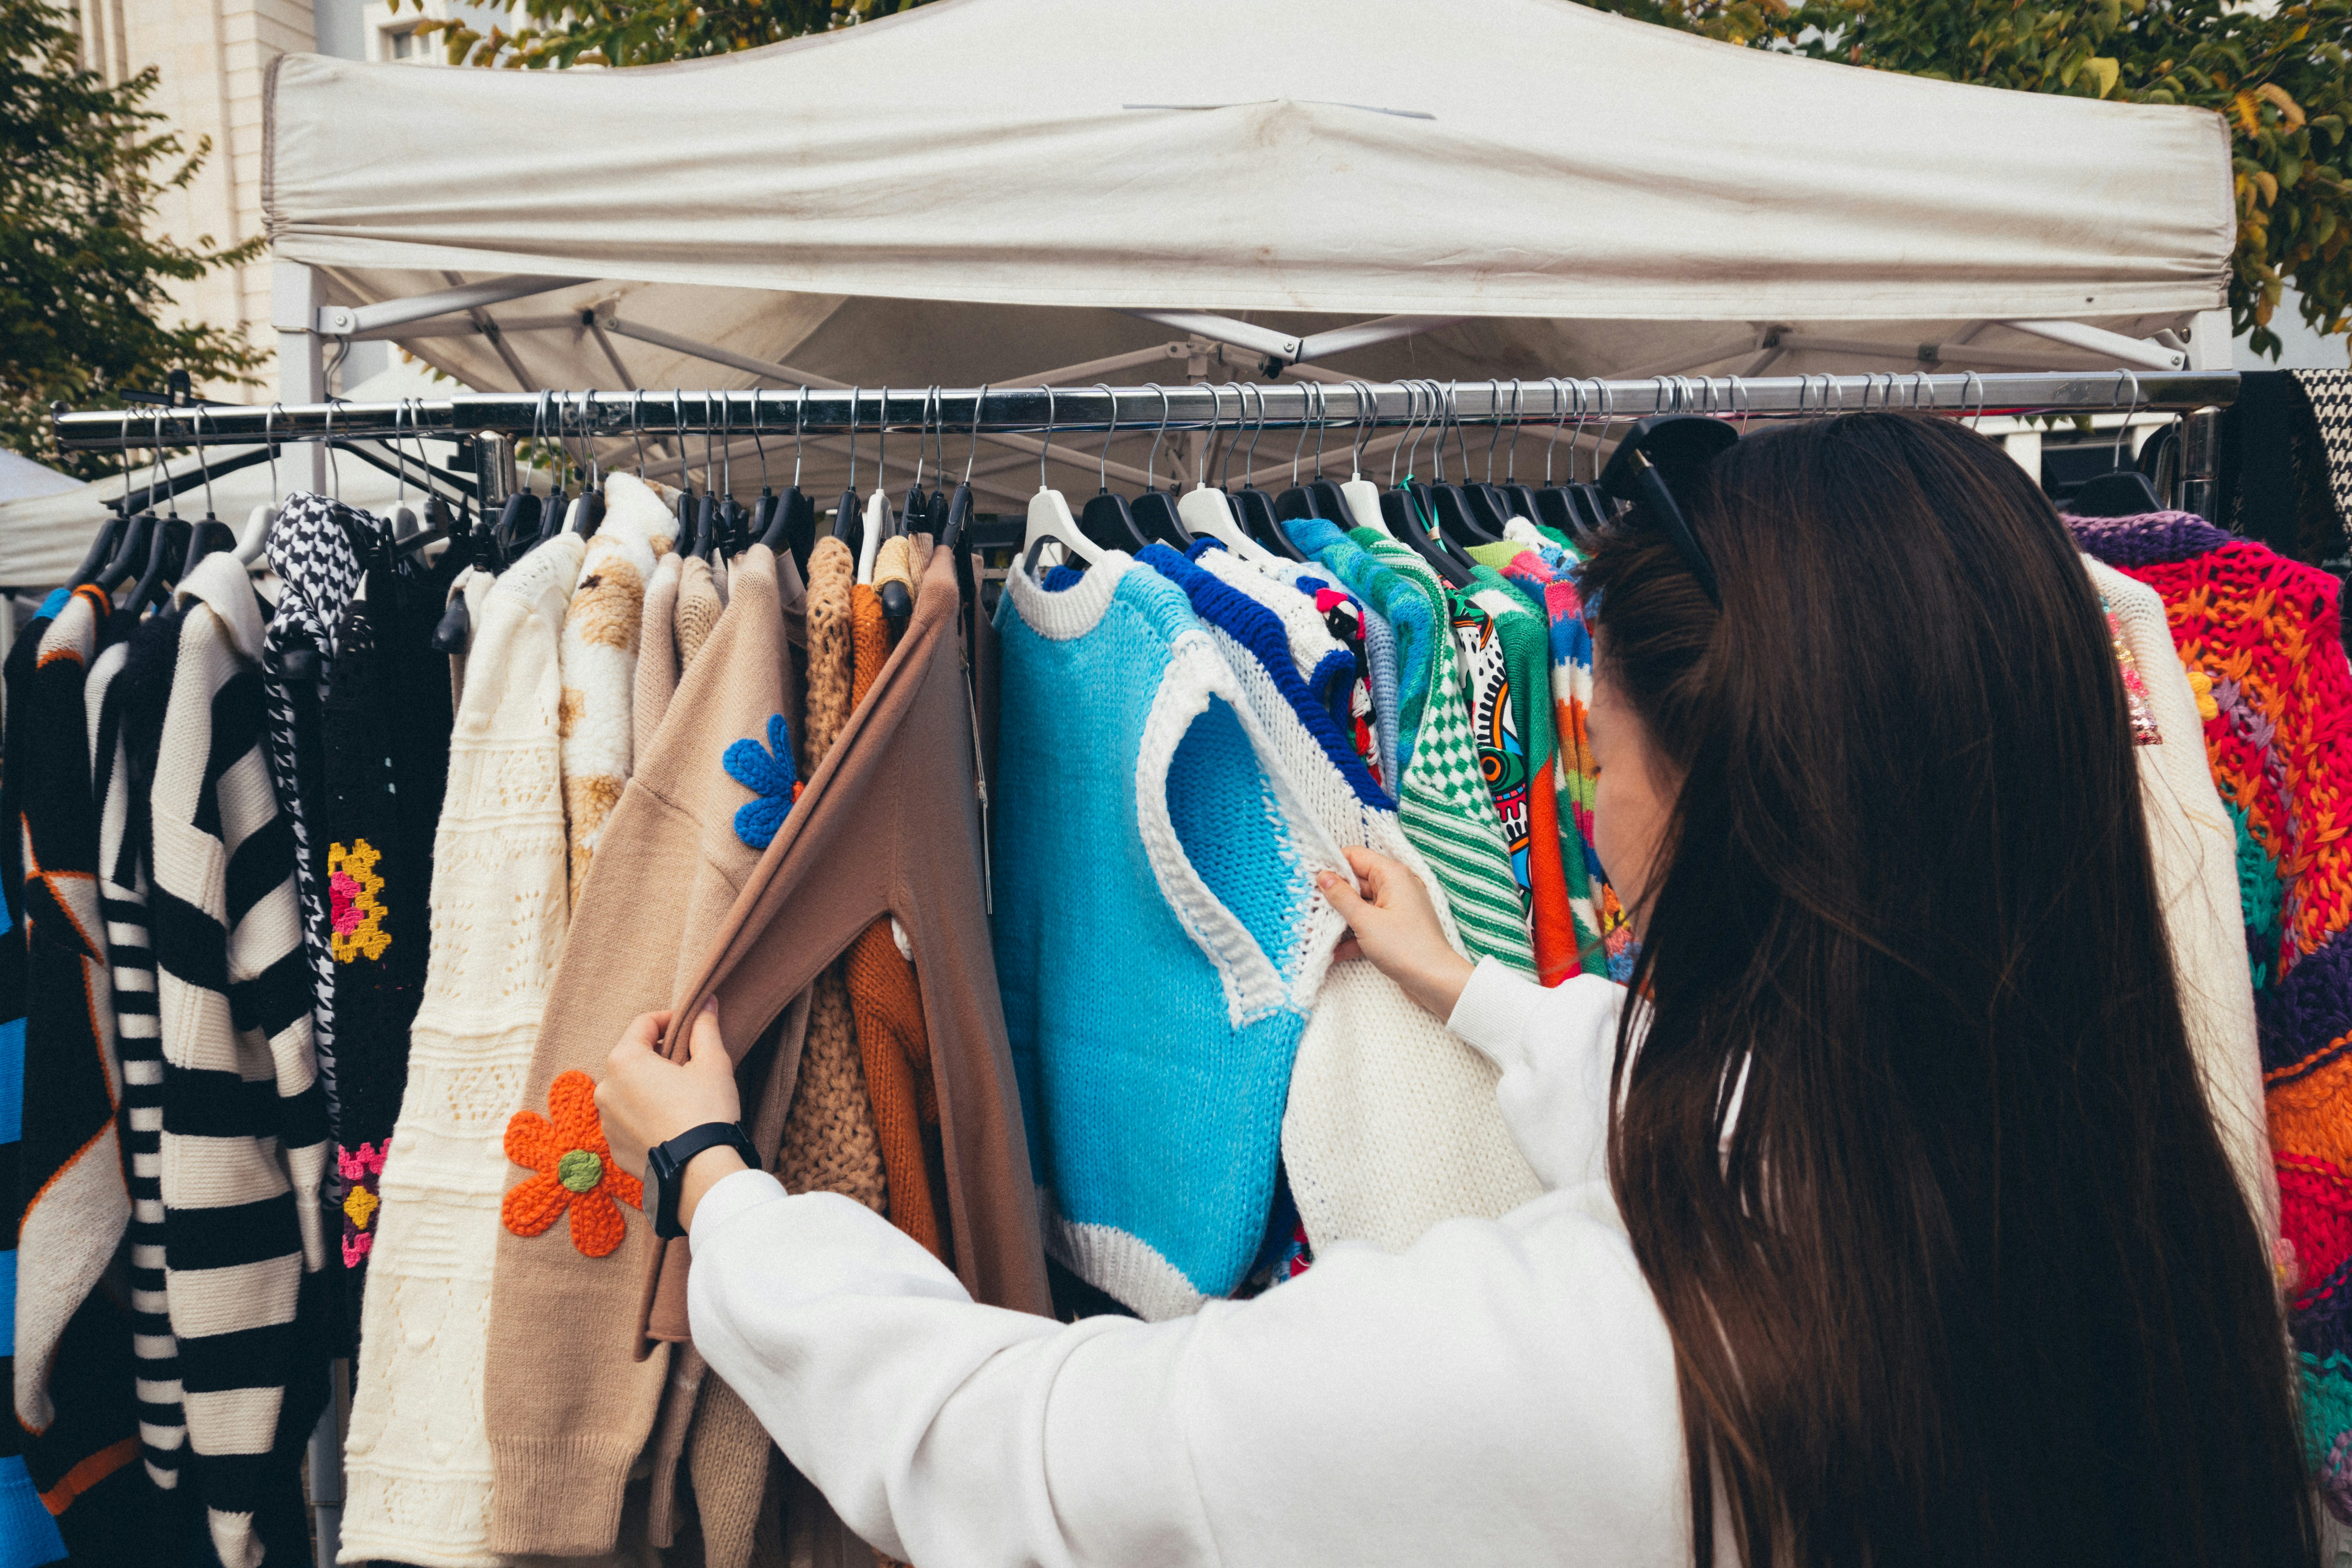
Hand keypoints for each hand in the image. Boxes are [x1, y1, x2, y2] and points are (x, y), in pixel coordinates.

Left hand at [598, 999, 742, 1187]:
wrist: (700, 1172)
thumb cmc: (706, 1111)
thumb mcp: (713, 1062)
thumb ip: (704, 1028)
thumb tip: (706, 1003)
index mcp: (625, 1060)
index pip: (644, 1023)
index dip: (671, 1020)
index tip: (692, 1027)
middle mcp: (605, 1088)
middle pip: (633, 1057)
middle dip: (659, 1055)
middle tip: (690, 1065)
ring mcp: (606, 1120)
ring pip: (629, 1089)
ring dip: (649, 1086)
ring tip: (681, 1098)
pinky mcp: (613, 1147)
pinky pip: (627, 1120)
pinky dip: (644, 1115)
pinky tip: (671, 1123)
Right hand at [1318, 846, 1475, 1020]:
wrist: (1435, 982)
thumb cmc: (1405, 948)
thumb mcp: (1365, 921)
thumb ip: (1341, 897)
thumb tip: (1324, 876)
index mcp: (1392, 875)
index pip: (1356, 856)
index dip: (1332, 866)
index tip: (1310, 879)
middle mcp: (1396, 887)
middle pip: (1356, 882)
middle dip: (1332, 896)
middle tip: (1307, 908)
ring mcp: (1396, 909)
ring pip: (1360, 906)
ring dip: (1339, 920)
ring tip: (1313, 932)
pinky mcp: (1395, 930)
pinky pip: (1369, 926)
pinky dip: (1353, 937)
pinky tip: (1333, 953)